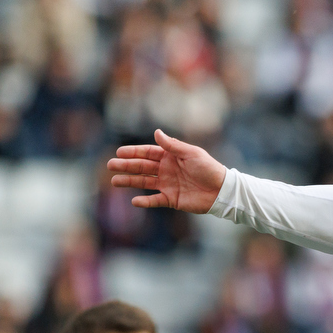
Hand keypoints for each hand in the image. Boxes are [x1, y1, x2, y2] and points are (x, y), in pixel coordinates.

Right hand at [108, 129, 227, 213]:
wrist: (221, 190)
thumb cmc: (209, 168)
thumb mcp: (191, 153)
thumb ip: (172, 145)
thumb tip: (156, 132)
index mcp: (170, 156)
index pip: (148, 152)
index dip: (133, 152)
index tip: (119, 152)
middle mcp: (166, 169)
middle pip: (142, 167)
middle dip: (126, 166)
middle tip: (110, 165)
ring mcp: (167, 184)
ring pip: (144, 182)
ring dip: (129, 181)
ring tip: (114, 181)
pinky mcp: (171, 199)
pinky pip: (155, 200)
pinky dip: (145, 201)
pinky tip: (134, 200)